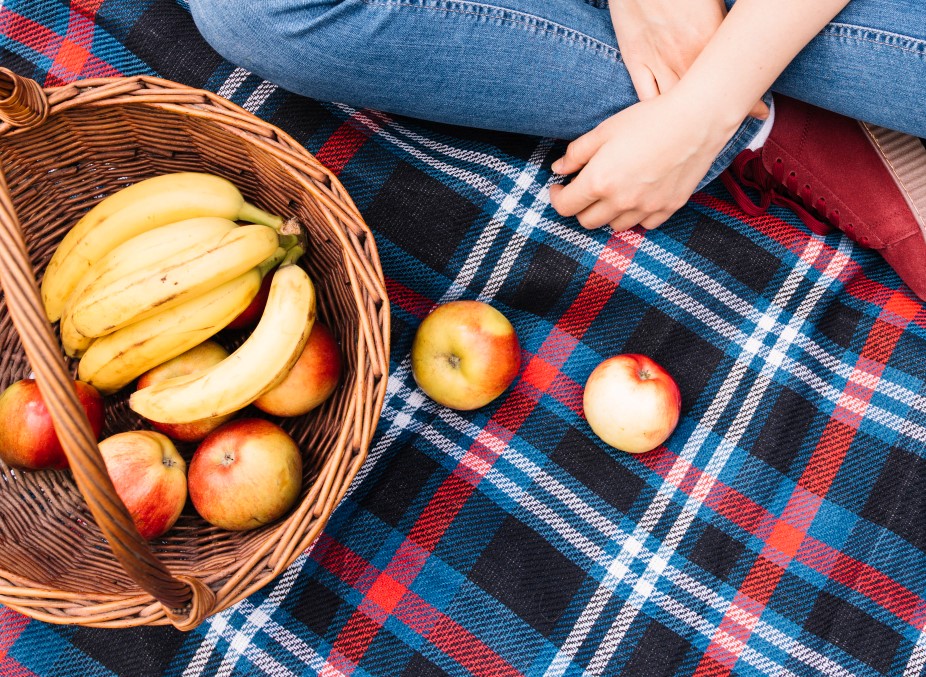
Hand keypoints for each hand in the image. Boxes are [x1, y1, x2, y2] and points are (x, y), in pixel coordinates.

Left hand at [549, 92, 733, 231]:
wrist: (697, 120)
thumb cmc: (649, 119)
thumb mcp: (604, 130)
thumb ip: (576, 153)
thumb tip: (558, 169)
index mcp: (599, 182)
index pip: (565, 207)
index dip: (557, 197)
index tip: (560, 187)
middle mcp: (621, 202)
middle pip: (587, 222)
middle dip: (581, 207)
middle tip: (585, 190)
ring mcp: (646, 209)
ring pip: (615, 226)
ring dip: (607, 213)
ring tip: (612, 192)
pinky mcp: (668, 209)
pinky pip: (644, 224)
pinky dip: (635, 215)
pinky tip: (637, 196)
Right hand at [611, 0, 767, 118]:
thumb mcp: (712, 3)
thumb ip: (723, 26)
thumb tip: (740, 38)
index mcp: (709, 39)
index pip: (732, 80)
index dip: (748, 101)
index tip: (760, 112)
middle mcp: (684, 57)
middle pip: (705, 100)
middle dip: (719, 117)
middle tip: (729, 127)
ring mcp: (658, 62)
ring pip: (675, 105)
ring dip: (687, 122)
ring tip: (697, 134)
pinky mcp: (636, 60)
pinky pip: (647, 97)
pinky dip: (656, 113)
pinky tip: (664, 122)